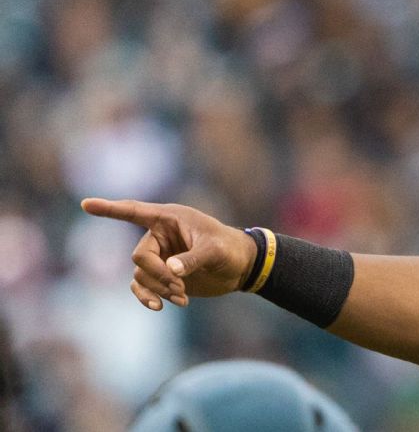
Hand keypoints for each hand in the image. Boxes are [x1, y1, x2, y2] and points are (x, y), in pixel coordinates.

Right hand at [80, 198, 256, 310]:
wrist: (240, 267)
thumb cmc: (230, 249)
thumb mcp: (215, 250)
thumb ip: (193, 258)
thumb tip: (172, 271)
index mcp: (169, 219)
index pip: (133, 212)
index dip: (109, 209)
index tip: (85, 204)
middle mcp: (159, 236)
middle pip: (139, 256)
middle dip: (157, 275)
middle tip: (180, 288)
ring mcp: (159, 256)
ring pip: (140, 275)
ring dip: (158, 289)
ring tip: (182, 298)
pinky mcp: (161, 275)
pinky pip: (141, 286)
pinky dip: (148, 297)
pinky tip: (161, 306)